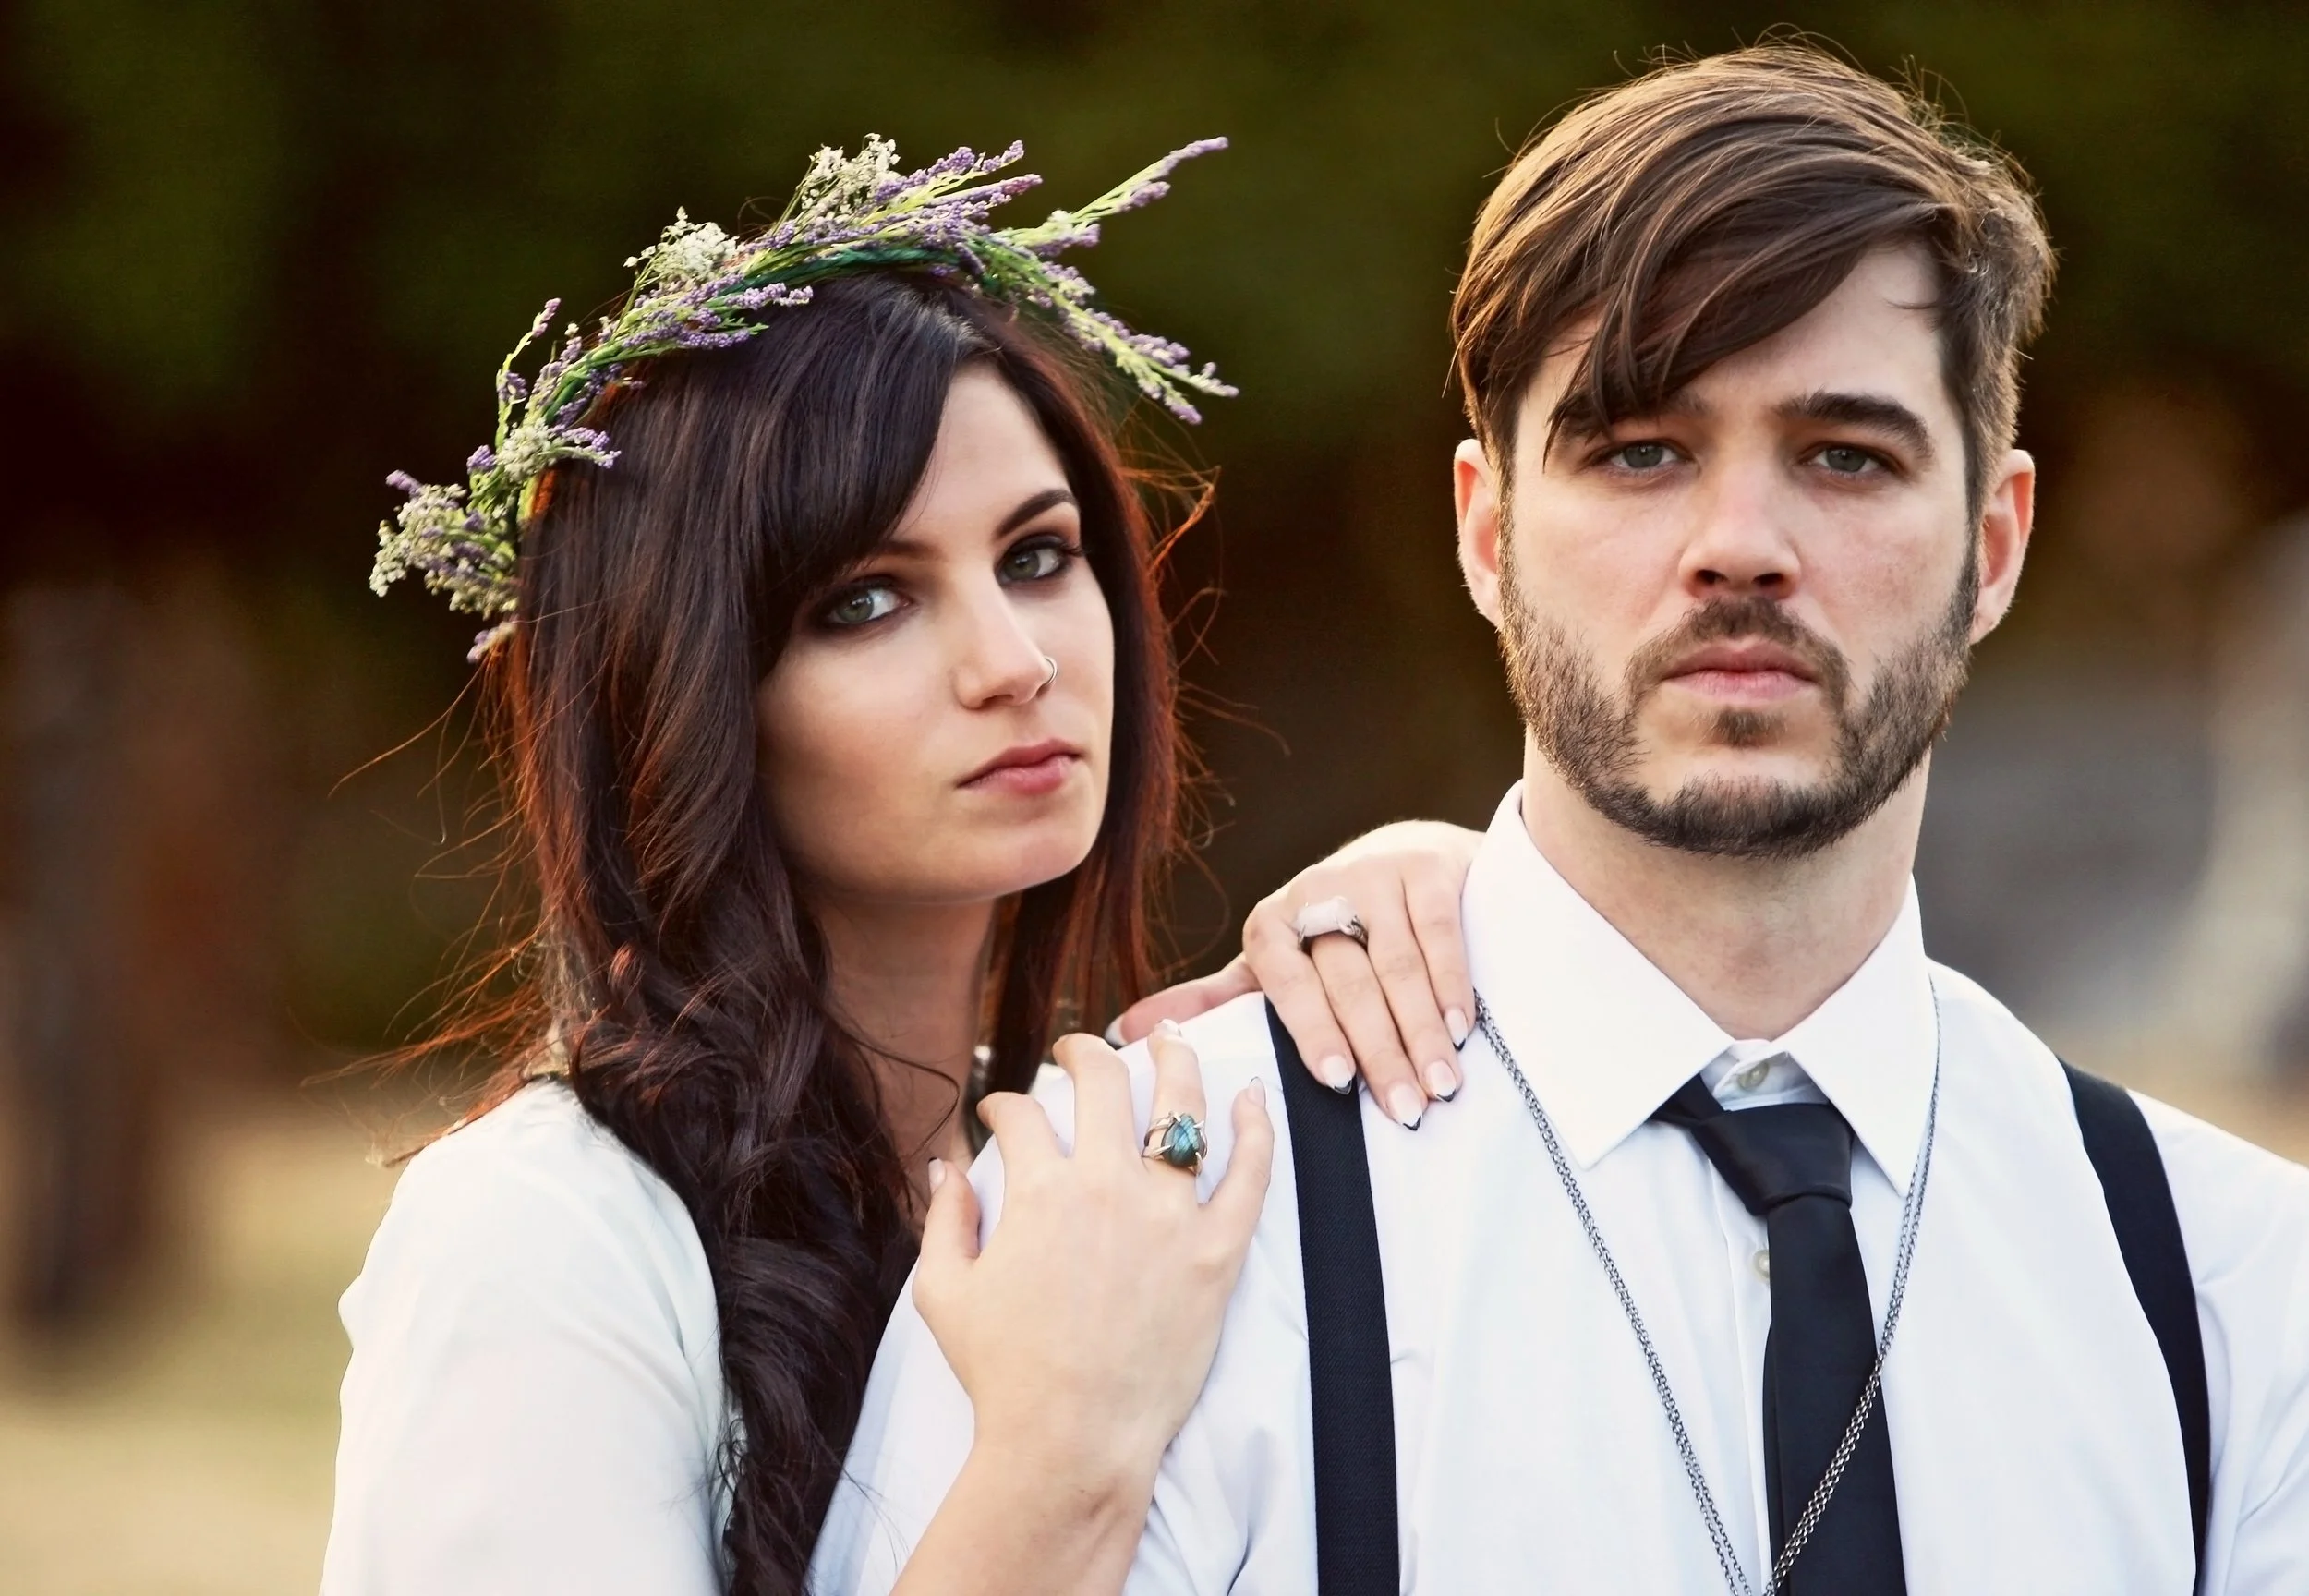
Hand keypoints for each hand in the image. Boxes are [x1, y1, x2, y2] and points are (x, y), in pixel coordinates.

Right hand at [912, 1025, 1273, 1494]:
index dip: (1004, 1105)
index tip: (1002, 1113)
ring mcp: (1168, 1215)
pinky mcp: (1216, 1252)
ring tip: (1171, 1041)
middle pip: (1102, 1084)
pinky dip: (1256, 1128)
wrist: (1071, 1442)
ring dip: (1175, 1061)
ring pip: (1182, 1108)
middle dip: (1083, 1054)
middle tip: (1079, 1052)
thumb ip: (944, 1218)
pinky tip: (1252, 1096)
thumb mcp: (943, 1292)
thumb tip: (946, 1165)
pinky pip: (1250, 1175)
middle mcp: (1107, 1185)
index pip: (1020, 1116)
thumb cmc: (1003, 1375)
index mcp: (1039, 1190)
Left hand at [1239, 820, 1479, 1128]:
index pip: (1286, 983)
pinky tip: (1459, 1029)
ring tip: (1440, 1085)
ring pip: (1398, 966)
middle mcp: (1315, 892)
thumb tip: (1130, 1030)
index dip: (1311, 1031)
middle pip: (1349, 984)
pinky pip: (1438, 934)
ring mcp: (1373, 874)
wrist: (1408, 852)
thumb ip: (1220, 998)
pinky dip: (1450, 986)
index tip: (1335, 1082)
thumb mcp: (1276, 960)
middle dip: (1379, 1053)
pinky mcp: (1425, 867)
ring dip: (1421, 1032)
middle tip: (1405, 1109)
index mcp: (1271, 924)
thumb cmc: (1335, 926)